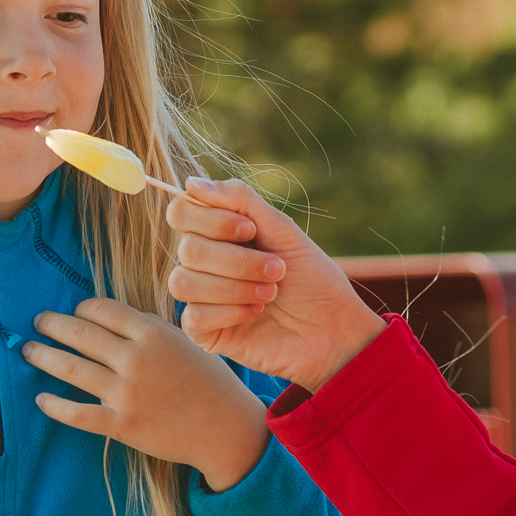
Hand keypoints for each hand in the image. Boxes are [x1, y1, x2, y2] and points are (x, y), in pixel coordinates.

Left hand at [22, 297, 270, 491]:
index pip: (100, 309)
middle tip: (38, 322)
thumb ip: (148, 328)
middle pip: (78, 333)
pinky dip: (55, 405)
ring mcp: (127, 393)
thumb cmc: (208, 381)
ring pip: (70, 368)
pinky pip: (78, 413)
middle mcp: (135, 359)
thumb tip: (109, 317)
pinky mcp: (122, 425)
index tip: (72, 313)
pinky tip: (41, 398)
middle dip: (51, 324)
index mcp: (151, 333)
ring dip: (42, 356)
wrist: (227, 428)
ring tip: (28, 351)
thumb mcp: (185, 341)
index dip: (80, 309)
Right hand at [165, 178, 384, 391]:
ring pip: (184, 282)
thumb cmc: (312, 280)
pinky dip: (230, 311)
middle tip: (278, 269)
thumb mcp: (282, 230)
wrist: (333, 329)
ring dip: (234, 286)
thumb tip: (192, 183)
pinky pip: (194, 315)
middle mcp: (206, 263)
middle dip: (237, 259)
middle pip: (187, 248)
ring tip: (271, 293)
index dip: (210, 219)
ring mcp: (203, 298)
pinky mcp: (206, 332)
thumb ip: (240, 201)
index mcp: (220, 234)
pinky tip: (257, 313)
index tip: (249, 229)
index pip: (182, 212)